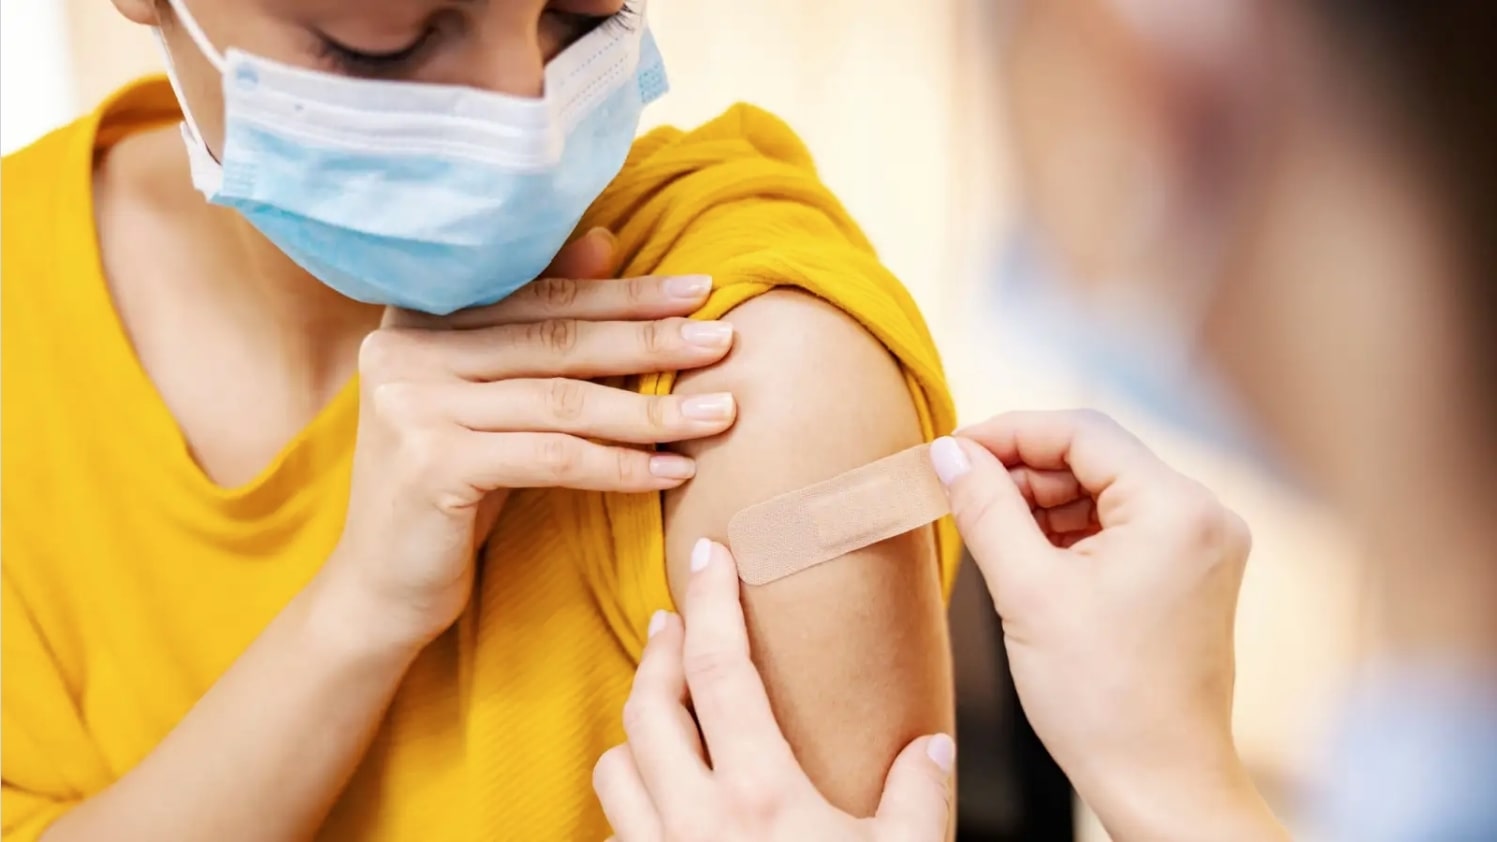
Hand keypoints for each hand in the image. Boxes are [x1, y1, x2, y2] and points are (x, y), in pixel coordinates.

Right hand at [320, 230, 739, 651]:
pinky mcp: (431, 464)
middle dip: (650, 340)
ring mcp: (412, 405)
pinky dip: (621, 465)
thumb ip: (538, 324)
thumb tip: (605, 238)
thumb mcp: (494, 400)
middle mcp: (404, 350)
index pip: (541, 296)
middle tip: (725, 339)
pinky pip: (554, 457)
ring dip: (652, 409)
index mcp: (417, 319)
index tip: (699, 290)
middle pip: (556, 340)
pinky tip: (674, 471)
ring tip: (721, 412)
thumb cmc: (450, 489)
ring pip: (563, 400)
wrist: (382, 587)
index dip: (623, 293)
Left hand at [593, 540, 954, 841]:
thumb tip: (931, 747)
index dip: (712, 603)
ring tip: (663, 706)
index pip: (721, 671)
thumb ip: (917, 797)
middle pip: (649, 706)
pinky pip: (621, 830)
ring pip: (616, 766)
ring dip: (635, 727)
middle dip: (660, 650)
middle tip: (678, 619)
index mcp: (763, 797)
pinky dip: (632, 797)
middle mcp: (697, 822)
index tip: (711, 556)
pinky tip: (663, 796)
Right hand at [929, 411, 1283, 840]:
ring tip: (990, 531)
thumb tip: (949, 453)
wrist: (1159, 782)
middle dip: (1024, 472)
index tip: (953, 451)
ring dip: (1043, 504)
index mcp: (1177, 509)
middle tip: (961, 493)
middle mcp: (1203, 515)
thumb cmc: (1102, 701)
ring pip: (1105, 491)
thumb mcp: (1026, 593)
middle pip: (1096, 458)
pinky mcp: (1190, 573)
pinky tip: (1028, 556)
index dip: (1008, 433)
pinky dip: (1070, 532)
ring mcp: (1203, 545)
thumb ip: (985, 509)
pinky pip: (1121, 526)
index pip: (1081, 432)